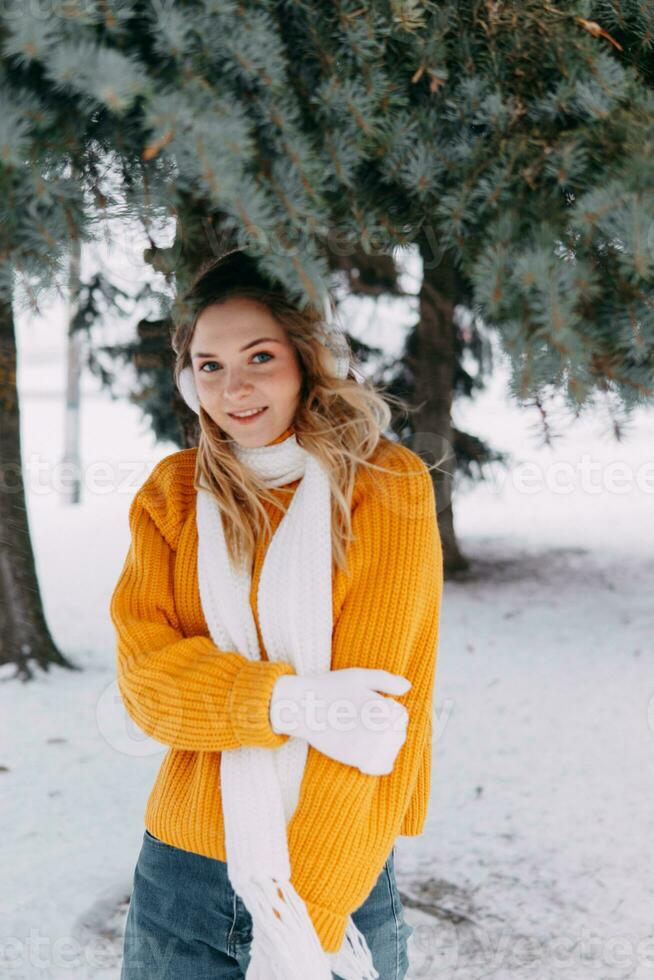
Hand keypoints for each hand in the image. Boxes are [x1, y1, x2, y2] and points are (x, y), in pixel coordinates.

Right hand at [269, 667, 410, 774]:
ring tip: (362, 733)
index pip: (401, 716)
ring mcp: (371, 746)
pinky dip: (378, 761)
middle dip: (386, 728)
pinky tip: (365, 750)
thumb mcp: (359, 676)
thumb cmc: (330, 688)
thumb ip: (386, 680)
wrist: (303, 707)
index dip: (387, 710)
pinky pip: (382, 766)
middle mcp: (382, 728)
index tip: (368, 707)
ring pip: (392, 750)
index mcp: (385, 707)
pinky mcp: (359, 760)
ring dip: (383, 744)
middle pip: (398, 734)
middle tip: (362, 720)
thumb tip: (407, 687)